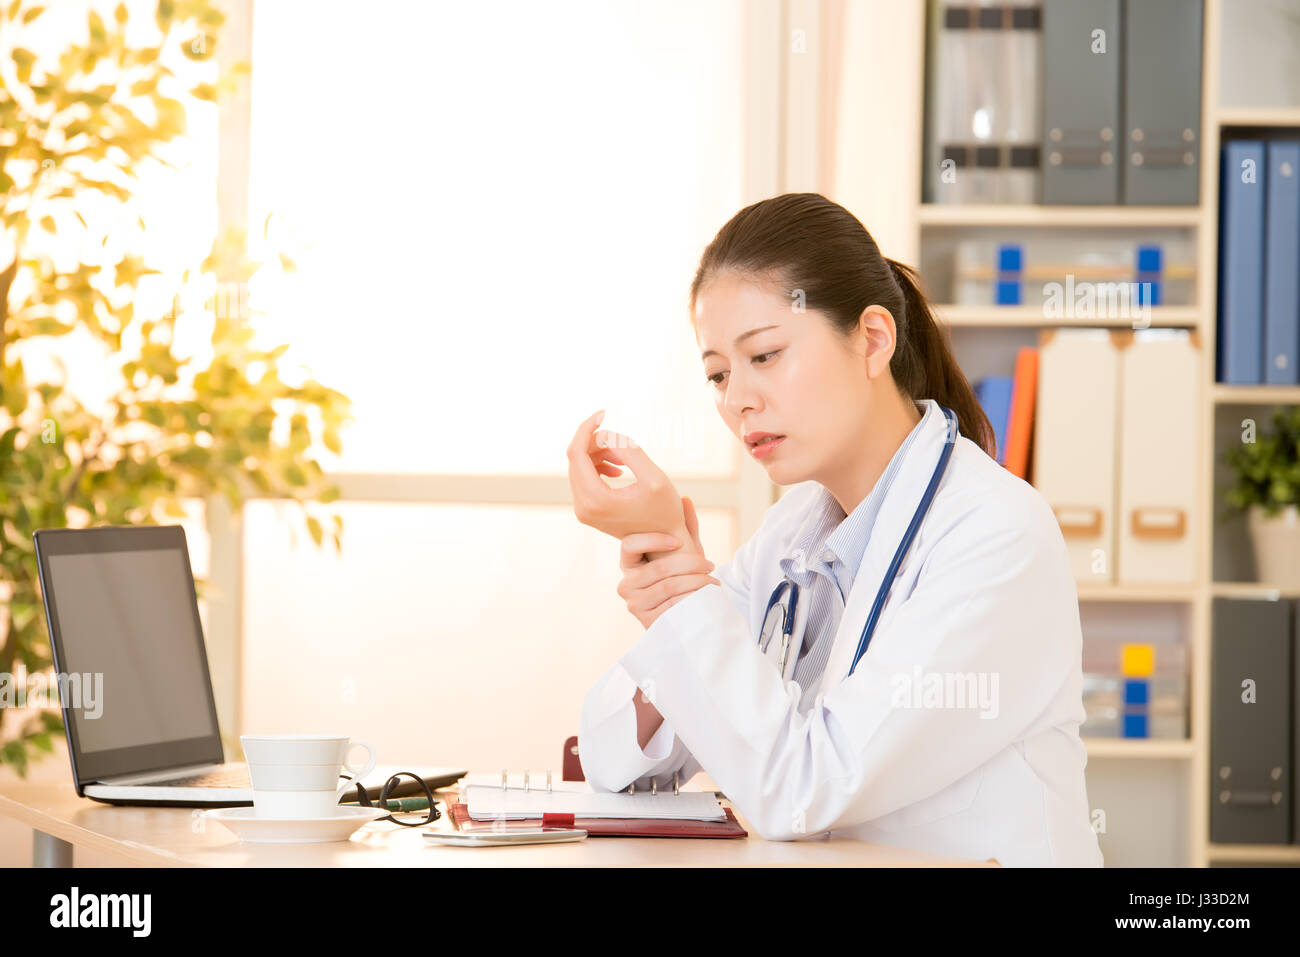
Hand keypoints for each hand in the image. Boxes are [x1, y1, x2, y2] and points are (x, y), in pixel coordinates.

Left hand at [567, 410, 686, 546]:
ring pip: (580, 467)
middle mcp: (583, 507)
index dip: (587, 428)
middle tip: (621, 438)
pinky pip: (584, 479)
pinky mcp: (587, 511)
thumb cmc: (665, 512)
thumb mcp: (654, 478)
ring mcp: (583, 511)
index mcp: (595, 499)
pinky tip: (618, 469)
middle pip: (576, 459)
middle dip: (596, 441)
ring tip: (625, 458)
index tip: (604, 414)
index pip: (576, 453)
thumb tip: (604, 434)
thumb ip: (629, 451)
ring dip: (600, 454)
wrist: (665, 545)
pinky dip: (598, 466)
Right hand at [617, 497, 717, 628]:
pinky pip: (673, 605)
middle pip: (658, 569)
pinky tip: (707, 594)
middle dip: (690, 564)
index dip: (652, 540)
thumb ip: (684, 527)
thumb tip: (685, 499)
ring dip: (696, 581)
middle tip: (710, 564)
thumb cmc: (680, 579)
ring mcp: (635, 604)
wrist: (682, 616)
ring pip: (668, 586)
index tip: (677, 541)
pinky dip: (693, 597)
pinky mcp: (647, 621)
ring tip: (712, 580)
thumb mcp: (682, 553)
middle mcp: (626, 584)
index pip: (629, 545)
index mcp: (628, 563)